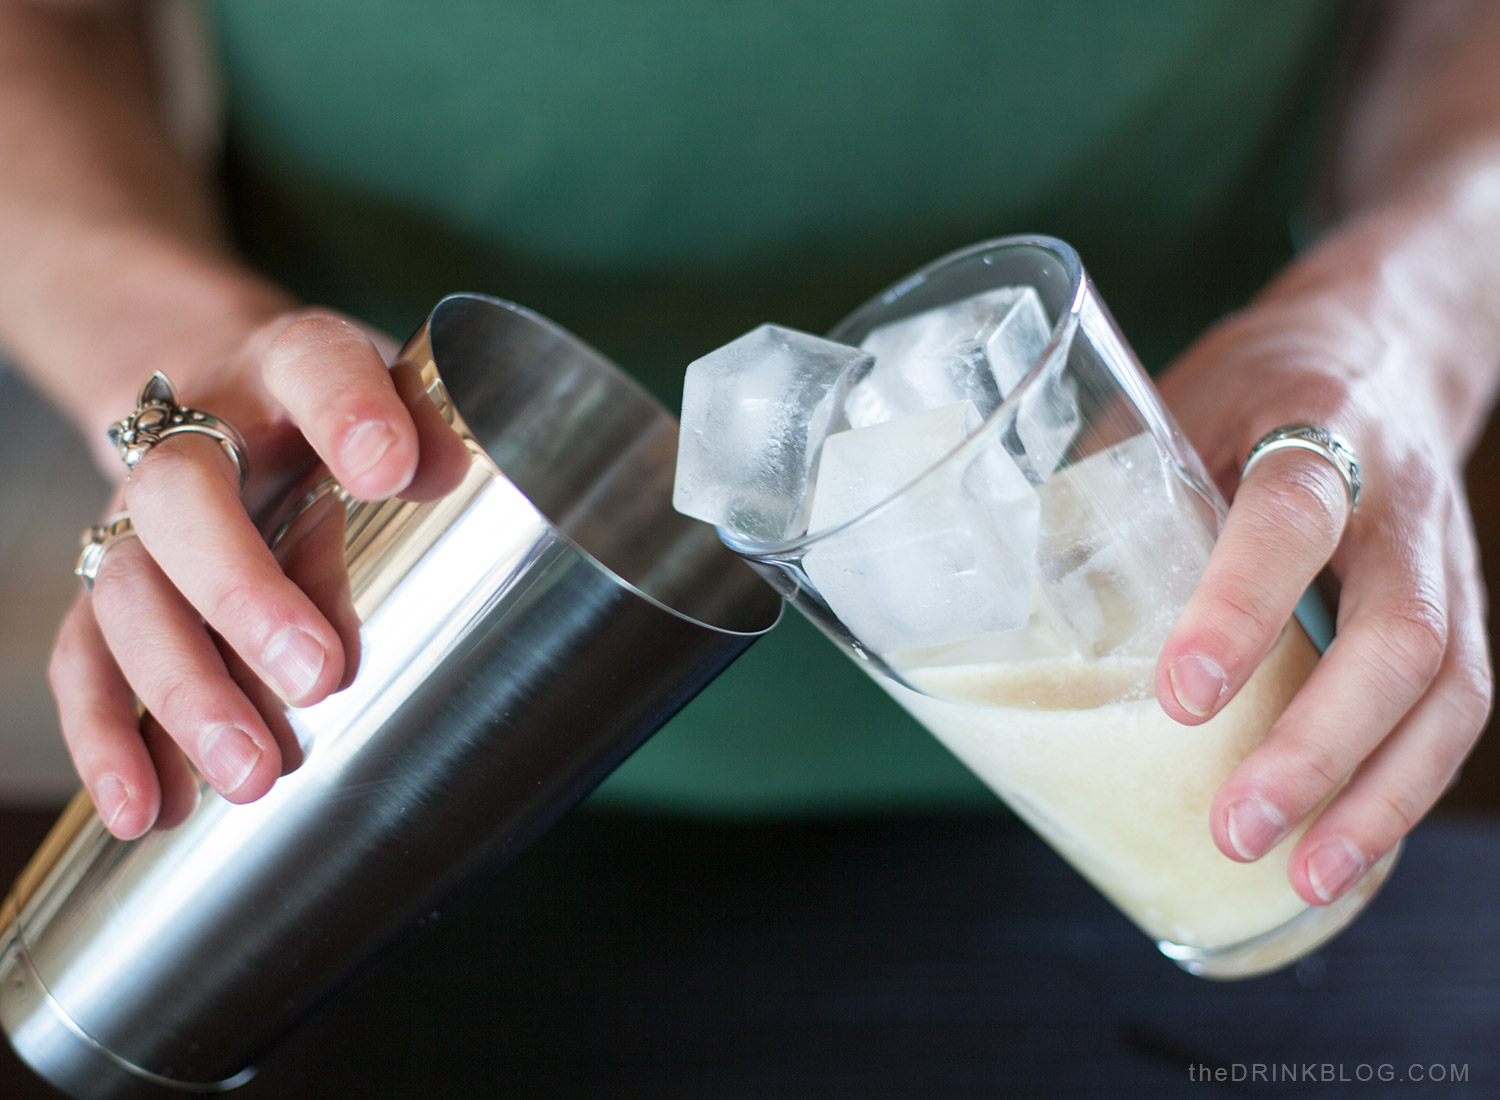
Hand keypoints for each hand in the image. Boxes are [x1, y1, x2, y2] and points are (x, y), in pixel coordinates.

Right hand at [50, 307, 454, 838]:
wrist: (234, 399)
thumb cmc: (348, 419)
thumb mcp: (403, 401)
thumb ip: (428, 431)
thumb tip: (442, 472)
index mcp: (286, 367)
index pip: (311, 364)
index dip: (345, 412)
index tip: (392, 469)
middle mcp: (195, 438)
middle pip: (182, 500)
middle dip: (244, 596)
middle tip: (319, 678)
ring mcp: (141, 518)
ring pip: (126, 593)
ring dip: (181, 690)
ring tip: (251, 774)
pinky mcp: (113, 589)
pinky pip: (84, 658)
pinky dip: (109, 739)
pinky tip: (151, 807)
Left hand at [1153, 251, 1493, 906]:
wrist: (1384, 345)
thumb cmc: (1255, 384)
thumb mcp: (1170, 404)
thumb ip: (1108, 494)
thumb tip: (1015, 606)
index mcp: (1313, 429)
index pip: (1290, 517)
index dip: (1240, 608)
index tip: (1181, 695)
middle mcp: (1399, 500)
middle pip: (1399, 634)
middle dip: (1319, 745)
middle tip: (1235, 825)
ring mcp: (1446, 559)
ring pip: (1449, 688)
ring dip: (1379, 797)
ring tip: (1303, 874)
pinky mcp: (1459, 606)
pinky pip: (1456, 708)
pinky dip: (1404, 785)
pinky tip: (1347, 847)